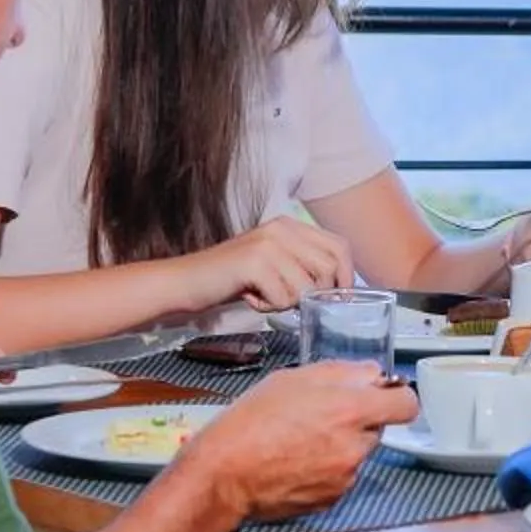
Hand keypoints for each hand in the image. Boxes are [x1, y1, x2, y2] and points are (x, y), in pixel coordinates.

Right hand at [174, 361, 418, 521]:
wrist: (223, 475)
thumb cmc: (251, 420)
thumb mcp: (291, 379)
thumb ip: (340, 374)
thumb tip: (372, 374)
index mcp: (350, 410)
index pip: (406, 404)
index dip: (396, 397)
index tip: (381, 396)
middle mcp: (356, 446)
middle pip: (377, 428)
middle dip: (358, 421)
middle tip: (320, 417)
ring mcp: (346, 476)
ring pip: (357, 453)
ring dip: (341, 445)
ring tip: (299, 441)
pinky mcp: (332, 499)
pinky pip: (341, 477)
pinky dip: (326, 469)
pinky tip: (295, 463)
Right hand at [200, 218, 354, 312]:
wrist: (184, 282)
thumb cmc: (230, 279)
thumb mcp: (273, 265)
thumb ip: (303, 266)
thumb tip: (341, 288)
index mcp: (289, 225)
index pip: (339, 246)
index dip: (346, 276)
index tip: (337, 298)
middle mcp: (281, 228)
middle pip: (329, 267)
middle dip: (316, 294)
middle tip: (288, 299)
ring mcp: (268, 243)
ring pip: (307, 286)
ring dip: (288, 302)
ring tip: (263, 296)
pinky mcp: (254, 262)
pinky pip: (284, 297)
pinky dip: (269, 307)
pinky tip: (250, 298)